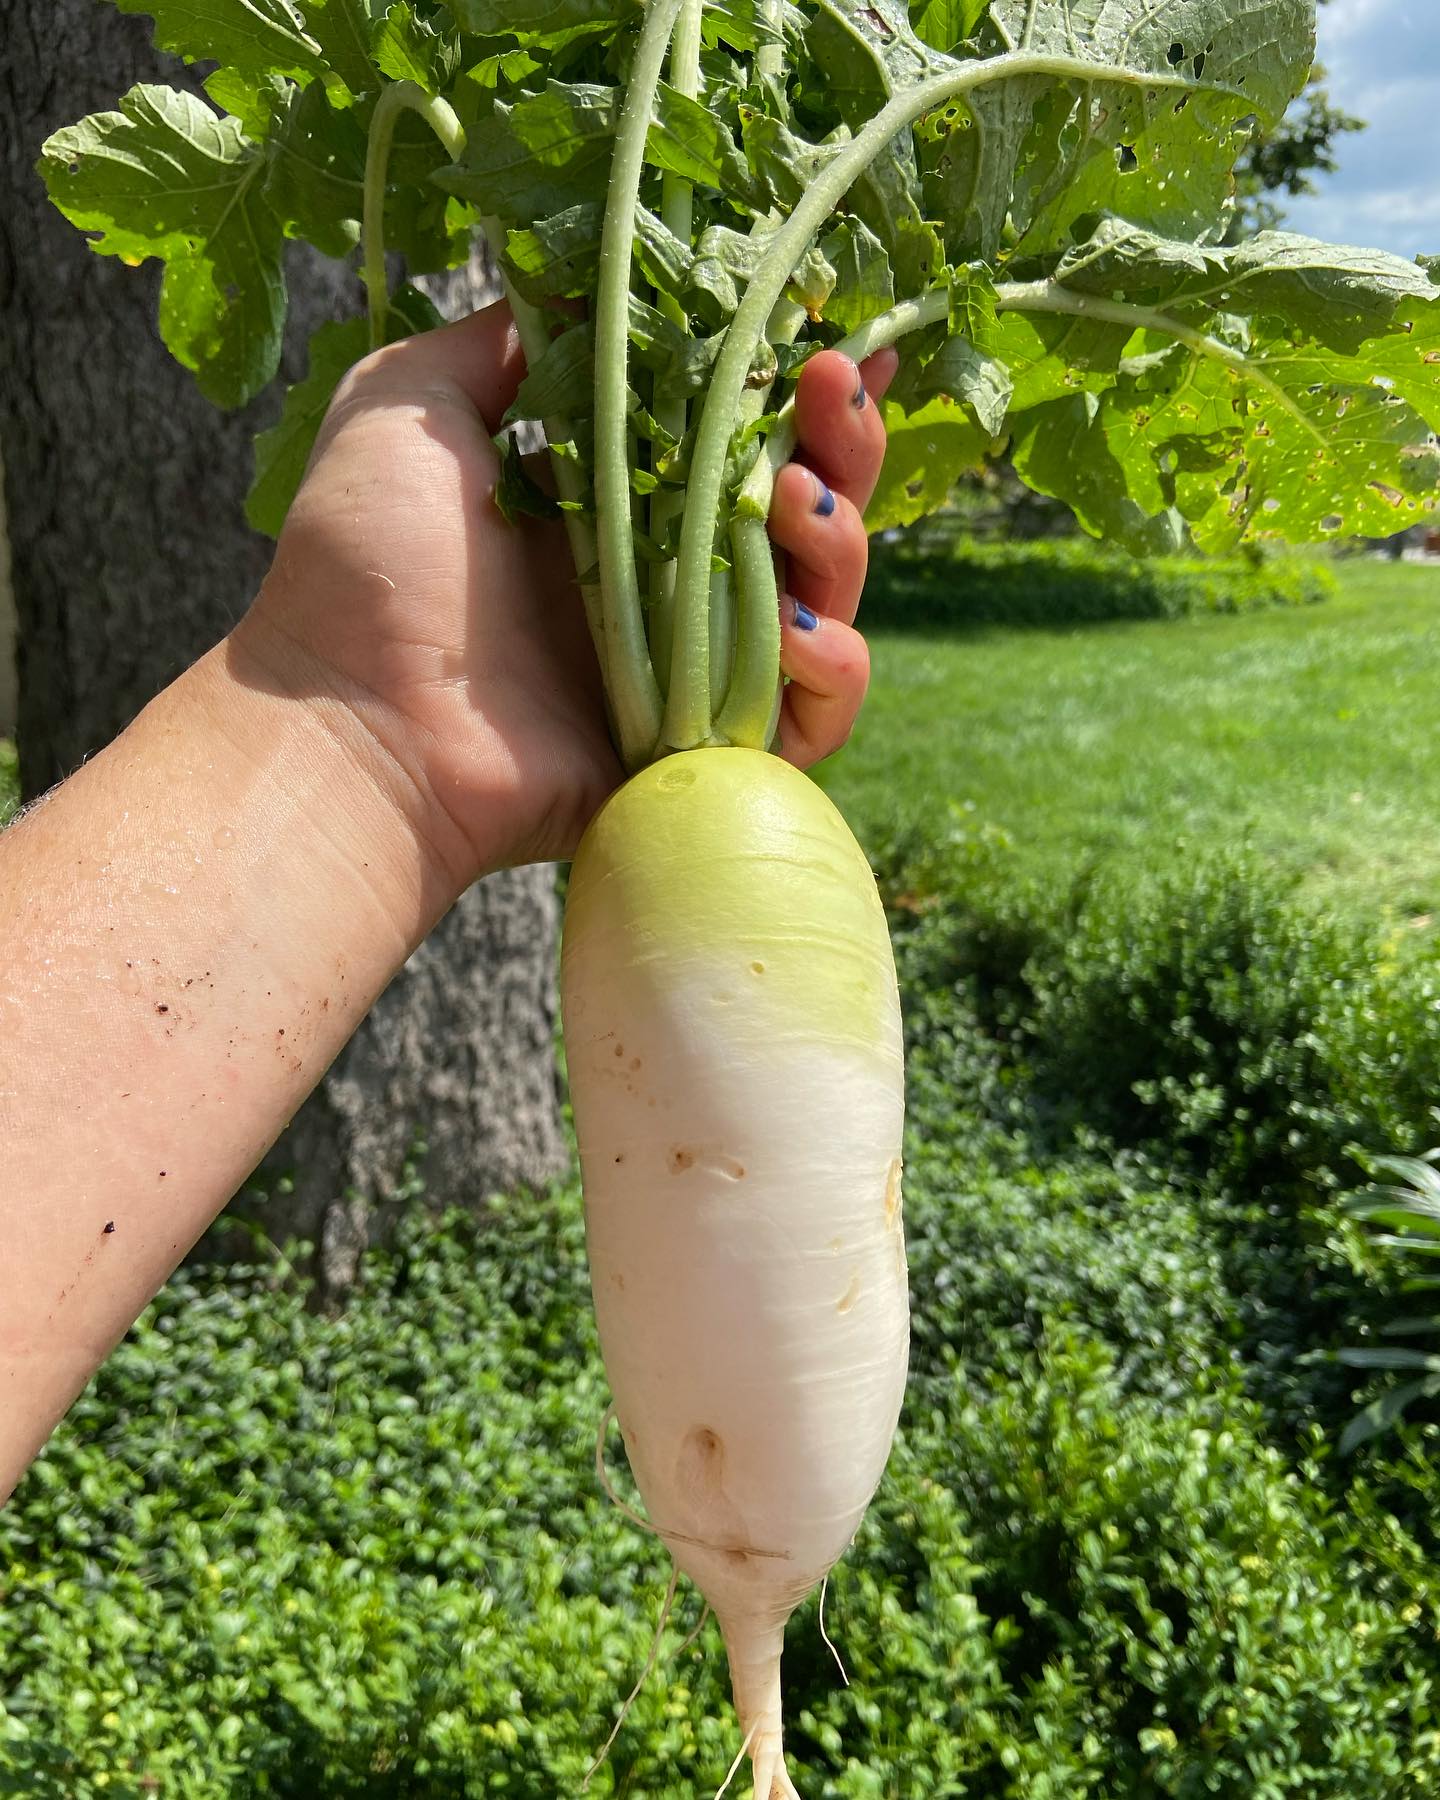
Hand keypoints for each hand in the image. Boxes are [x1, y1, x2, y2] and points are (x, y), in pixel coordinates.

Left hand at [237, 304, 894, 886]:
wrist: (356, 724)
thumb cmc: (367, 568)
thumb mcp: (408, 406)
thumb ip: (503, 344)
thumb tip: (581, 287)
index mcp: (614, 498)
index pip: (738, 431)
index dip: (797, 384)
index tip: (830, 329)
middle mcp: (667, 578)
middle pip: (807, 507)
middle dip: (843, 442)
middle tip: (833, 389)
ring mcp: (694, 667)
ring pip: (824, 601)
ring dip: (841, 542)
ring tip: (799, 503)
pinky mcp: (704, 749)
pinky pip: (812, 719)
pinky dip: (832, 672)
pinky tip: (801, 632)